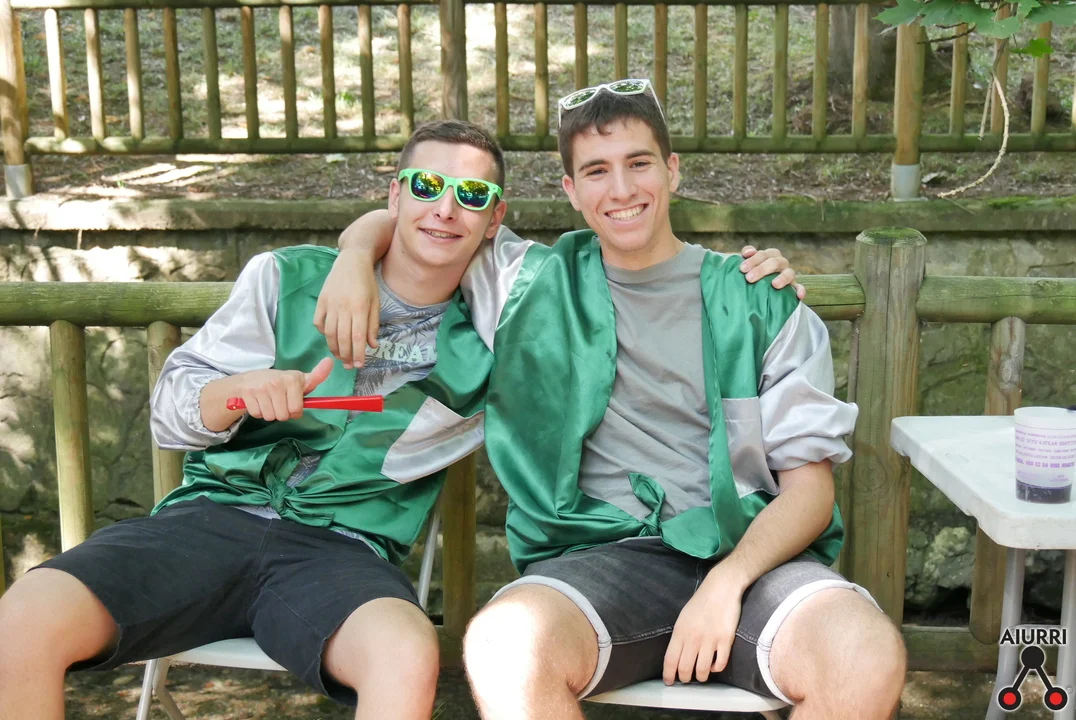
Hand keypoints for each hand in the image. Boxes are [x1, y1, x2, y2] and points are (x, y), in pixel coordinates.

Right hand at [232, 357, 333, 421]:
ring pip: (270, 417)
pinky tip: (259, 402)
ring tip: (269, 402)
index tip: (293, 405)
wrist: (249, 379)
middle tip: (279, 403)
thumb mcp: (299, 379)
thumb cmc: (280, 382)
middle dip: (282, 413)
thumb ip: (316, 376)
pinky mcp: (247, 394)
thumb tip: (330, 362)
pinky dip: (258, 412)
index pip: (296, 409)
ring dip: (270, 413)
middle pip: (283, 416)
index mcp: (292, 379)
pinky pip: (257, 415)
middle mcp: (277, 382)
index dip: (295, 411)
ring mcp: (261, 388)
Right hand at [313, 247, 380, 368]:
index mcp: (360, 307)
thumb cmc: (367, 282)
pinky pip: (318, 322)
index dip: (358, 354)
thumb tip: (372, 346)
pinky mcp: (321, 301)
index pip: (358, 337)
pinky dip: (323, 333)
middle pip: (342, 338)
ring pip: (329, 333)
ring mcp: (330, 304)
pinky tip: (330, 338)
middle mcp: (343, 307)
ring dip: (334, 348)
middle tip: (350, 365)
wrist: (352, 260)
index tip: (360, 365)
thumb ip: (373, 325)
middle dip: (346, 356)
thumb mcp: (376, 302)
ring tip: (340, 357)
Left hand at [662, 564, 747, 684]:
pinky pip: (720, 664)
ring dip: (700, 677)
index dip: (668, 674)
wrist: (721, 588)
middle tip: (686, 679)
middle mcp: (693, 638)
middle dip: (684, 678)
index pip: (670, 659)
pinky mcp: (726, 640)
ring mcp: (710, 640)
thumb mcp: (683, 617)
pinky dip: (716, 669)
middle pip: (685, 668)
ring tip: (700, 675)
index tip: (669, 681)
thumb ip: (680, 636)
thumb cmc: (701, 602)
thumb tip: (677, 656)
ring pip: (702, 670)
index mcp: (680, 631)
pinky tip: (714, 665)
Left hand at [740, 246, 805, 299]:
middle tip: (749, 278)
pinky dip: (800, 290)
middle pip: (774, 262)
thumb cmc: (749, 277)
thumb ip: (739, 261)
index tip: (742, 266)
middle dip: (761, 269)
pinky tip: (798, 296)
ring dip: (782, 278)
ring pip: (789, 272)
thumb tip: (734, 256)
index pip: (762, 254)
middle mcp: (780, 263)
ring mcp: (788, 274)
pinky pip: (799, 288)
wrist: (761, 292)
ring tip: (774, 285)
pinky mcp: (794, 287)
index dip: (753, 258)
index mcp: (768, 256)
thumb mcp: (744, 269)